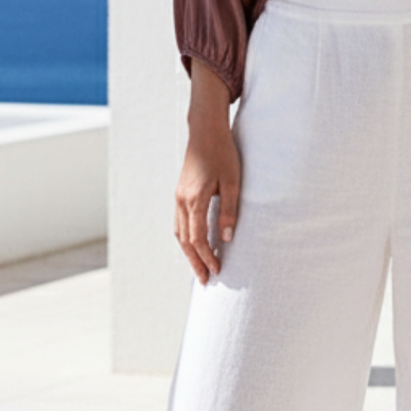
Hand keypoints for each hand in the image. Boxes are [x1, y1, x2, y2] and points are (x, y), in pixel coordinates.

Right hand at [174, 59, 241, 284]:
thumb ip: (229, 211)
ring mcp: (178, 196)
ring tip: (199, 267)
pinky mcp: (180, 192)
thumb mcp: (232, 182)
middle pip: (185, 240)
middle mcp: (182, 201)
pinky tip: (194, 244)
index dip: (206, 257)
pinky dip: (185, 238)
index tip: (217, 271)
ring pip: (179, 232)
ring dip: (189, 252)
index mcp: (194, 200)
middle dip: (195, 262)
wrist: (205, 130)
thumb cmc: (223, 153)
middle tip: (205, 281)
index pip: (198, 239)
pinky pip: (179, 222)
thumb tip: (227, 239)